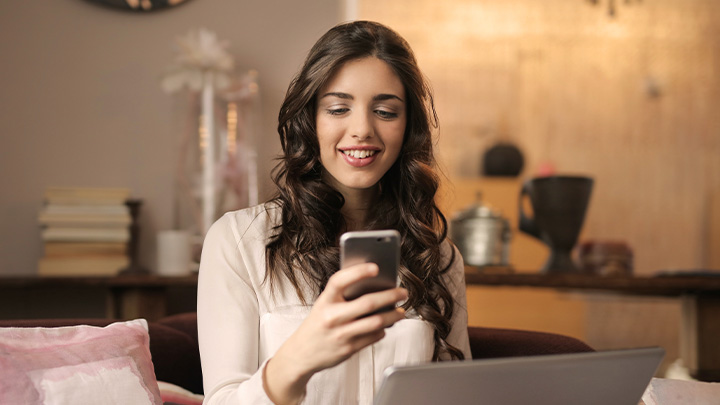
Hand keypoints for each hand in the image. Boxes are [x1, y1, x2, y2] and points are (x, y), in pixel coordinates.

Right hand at [263, 262, 407, 403]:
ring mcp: (340, 334)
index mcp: (324, 301)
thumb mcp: (323, 305)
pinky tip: (385, 325)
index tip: (376, 267)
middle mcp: (332, 317)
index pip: (340, 281)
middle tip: (403, 292)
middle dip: (390, 296)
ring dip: (393, 315)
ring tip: (401, 311)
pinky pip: (373, 337)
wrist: (301, 354)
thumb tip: (373, 285)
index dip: (358, 272)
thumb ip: (342, 296)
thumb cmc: (317, 325)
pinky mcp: (348, 349)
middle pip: (367, 303)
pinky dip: (382, 330)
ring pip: (375, 322)